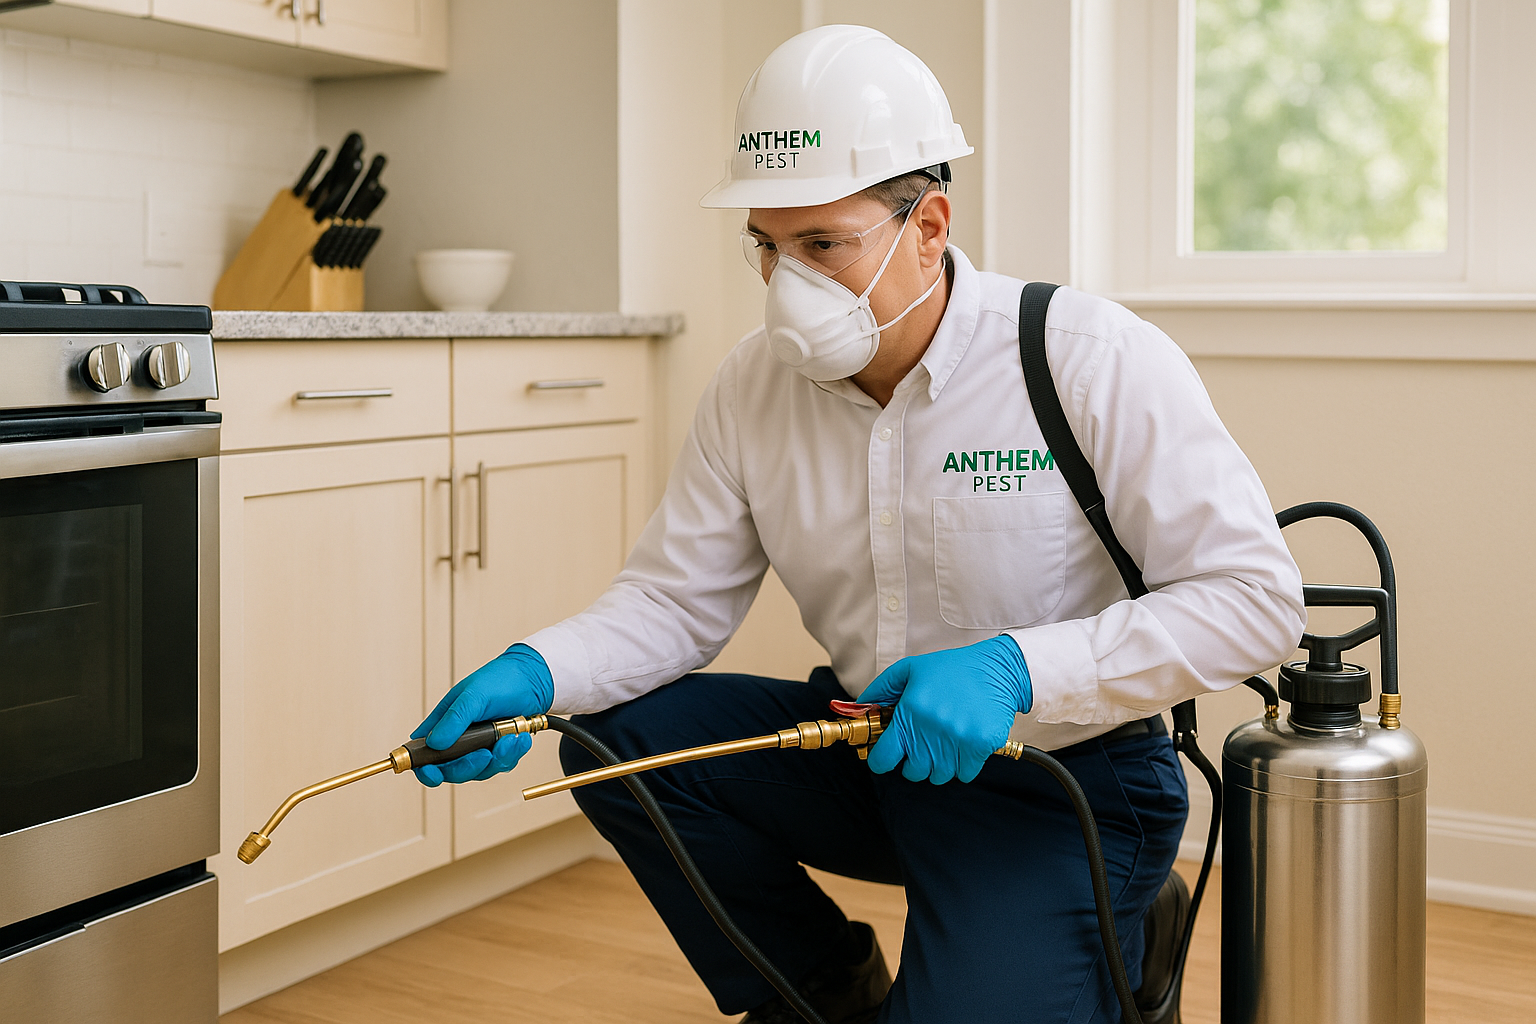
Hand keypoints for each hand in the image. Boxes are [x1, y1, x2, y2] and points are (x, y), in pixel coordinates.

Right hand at [411, 644, 554, 785]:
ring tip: (510, 738)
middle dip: (468, 767)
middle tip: (484, 754)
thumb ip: (454, 719)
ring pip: (480, 771)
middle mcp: (458, 739)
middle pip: (452, 771)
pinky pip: (501, 764)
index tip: (433, 774)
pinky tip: (519, 738)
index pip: (423, 754)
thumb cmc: (499, 680)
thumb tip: (434, 744)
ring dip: (496, 759)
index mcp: (443, 724)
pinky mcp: (499, 750)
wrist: (533, 679)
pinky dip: (512, 754)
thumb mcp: (473, 695)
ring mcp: (479, 746)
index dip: (424, 769)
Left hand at [858, 635, 1031, 784]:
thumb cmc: (951, 669)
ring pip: (939, 776)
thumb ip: (880, 690)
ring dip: (939, 765)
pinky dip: (963, 765)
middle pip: (913, 773)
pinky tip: (964, 745)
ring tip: (945, 743)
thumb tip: (859, 708)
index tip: (887, 757)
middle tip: (923, 745)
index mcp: (910, 712)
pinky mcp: (980, 746)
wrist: (998, 669)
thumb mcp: (909, 670)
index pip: (884, 758)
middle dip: (914, 763)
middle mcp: (931, 729)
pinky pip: (965, 774)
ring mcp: (957, 740)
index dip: (882, 760)